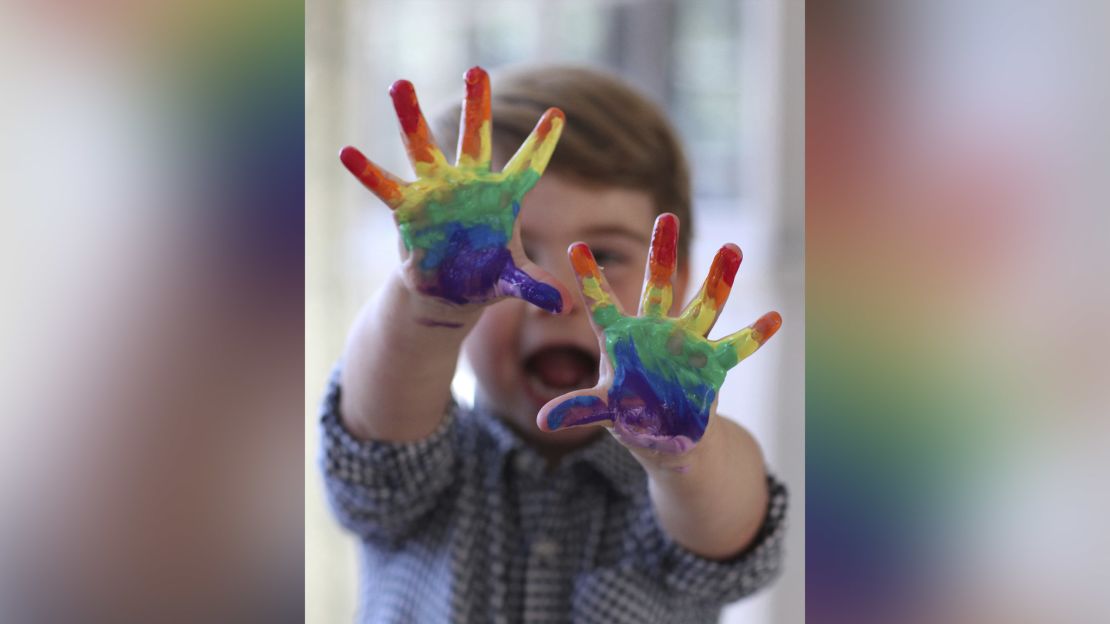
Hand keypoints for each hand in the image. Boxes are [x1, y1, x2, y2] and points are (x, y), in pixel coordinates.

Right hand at [339, 66, 570, 313]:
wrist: (448, 292)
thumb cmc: (485, 278)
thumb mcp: (512, 282)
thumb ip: (536, 286)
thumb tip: (565, 305)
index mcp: (502, 197)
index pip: (527, 166)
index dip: (541, 142)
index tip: (559, 114)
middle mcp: (469, 185)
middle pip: (474, 139)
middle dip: (475, 105)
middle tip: (476, 69)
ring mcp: (436, 192)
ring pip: (423, 149)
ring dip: (411, 118)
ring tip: (398, 84)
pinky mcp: (408, 210)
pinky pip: (386, 187)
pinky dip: (367, 172)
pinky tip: (347, 152)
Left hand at [537, 214, 781, 453]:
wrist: (667, 436)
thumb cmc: (629, 415)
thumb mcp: (603, 410)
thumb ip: (578, 410)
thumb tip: (543, 421)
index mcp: (620, 339)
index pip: (600, 304)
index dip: (589, 278)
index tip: (574, 245)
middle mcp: (654, 331)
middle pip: (658, 286)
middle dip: (662, 253)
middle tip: (666, 216)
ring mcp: (685, 343)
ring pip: (702, 305)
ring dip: (719, 280)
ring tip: (733, 248)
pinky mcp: (711, 363)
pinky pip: (735, 347)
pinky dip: (754, 336)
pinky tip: (774, 318)